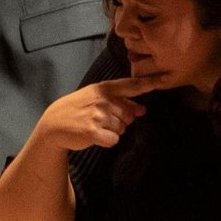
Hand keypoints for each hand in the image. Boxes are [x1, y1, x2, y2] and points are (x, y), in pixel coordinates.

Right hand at [35, 76, 162, 151]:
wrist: (54, 123)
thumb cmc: (79, 109)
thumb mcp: (98, 99)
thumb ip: (121, 102)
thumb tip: (143, 110)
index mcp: (105, 88)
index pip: (132, 85)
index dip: (150, 82)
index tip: (165, 79)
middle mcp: (103, 100)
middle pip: (130, 115)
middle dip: (120, 121)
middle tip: (102, 119)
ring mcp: (98, 115)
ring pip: (122, 129)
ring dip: (112, 131)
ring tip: (95, 126)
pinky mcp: (93, 131)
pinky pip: (113, 140)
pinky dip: (106, 141)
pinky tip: (94, 135)